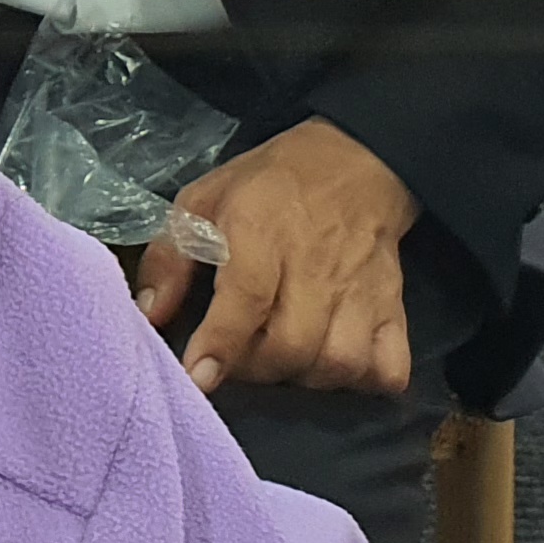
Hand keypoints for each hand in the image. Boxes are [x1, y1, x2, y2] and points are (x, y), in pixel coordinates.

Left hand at [130, 118, 418, 400]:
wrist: (357, 161)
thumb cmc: (269, 186)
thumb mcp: (203, 201)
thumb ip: (170, 258)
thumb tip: (148, 315)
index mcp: (262, 233)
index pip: (246, 300)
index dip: (221, 345)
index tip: (199, 375)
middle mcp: (315, 268)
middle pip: (292, 346)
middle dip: (256, 369)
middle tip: (238, 358)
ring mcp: (362, 291)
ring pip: (340, 365)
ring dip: (305, 377)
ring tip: (284, 359)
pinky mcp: (395, 307)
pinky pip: (390, 367)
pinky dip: (365, 381)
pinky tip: (337, 366)